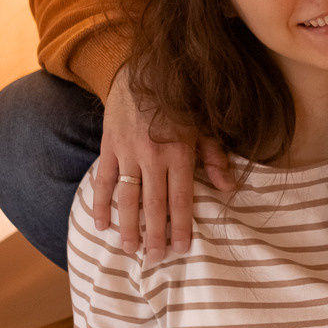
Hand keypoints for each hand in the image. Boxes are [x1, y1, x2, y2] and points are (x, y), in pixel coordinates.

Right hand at [95, 67, 233, 260]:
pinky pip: (102, 179)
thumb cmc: (181, 99)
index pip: (180, 198)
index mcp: (179, 152)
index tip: (180, 248)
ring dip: (127, 225)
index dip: (180, 225)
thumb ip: (215, 157)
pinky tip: (99, 224)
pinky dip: (99, 203)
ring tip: (128, 249)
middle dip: (154, 234)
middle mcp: (152, 155)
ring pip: (126, 196)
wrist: (144, 68)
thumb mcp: (205, 124)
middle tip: (153, 259)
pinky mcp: (109, 146)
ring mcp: (127, 151)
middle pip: (153, 204)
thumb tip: (228, 188)